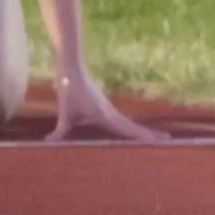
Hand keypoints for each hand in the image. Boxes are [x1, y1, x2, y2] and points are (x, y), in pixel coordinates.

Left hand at [46, 73, 166, 142]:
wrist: (72, 70)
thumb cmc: (70, 91)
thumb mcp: (65, 113)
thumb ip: (60, 131)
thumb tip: (48, 144)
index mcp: (106, 116)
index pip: (128, 129)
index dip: (143, 135)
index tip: (160, 140)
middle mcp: (111, 112)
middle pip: (132, 126)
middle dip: (148, 133)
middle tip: (166, 139)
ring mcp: (108, 108)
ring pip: (126, 122)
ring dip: (138, 129)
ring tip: (150, 137)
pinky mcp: (102, 105)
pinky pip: (118, 118)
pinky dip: (127, 125)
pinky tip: (126, 128)